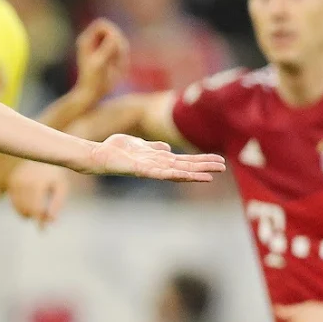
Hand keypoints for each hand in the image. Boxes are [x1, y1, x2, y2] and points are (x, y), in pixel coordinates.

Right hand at [6, 161, 69, 226]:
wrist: (44, 153)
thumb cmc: (56, 173)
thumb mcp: (61, 187)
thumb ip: (57, 203)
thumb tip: (50, 221)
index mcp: (37, 184)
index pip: (35, 209)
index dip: (39, 222)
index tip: (42, 231)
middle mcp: (24, 182)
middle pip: (26, 210)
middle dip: (35, 217)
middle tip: (45, 218)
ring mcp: (16, 181)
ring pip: (19, 208)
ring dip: (28, 214)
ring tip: (39, 210)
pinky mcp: (11, 182)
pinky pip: (14, 202)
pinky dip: (22, 207)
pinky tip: (31, 203)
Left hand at [74, 18, 127, 102]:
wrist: (92, 92)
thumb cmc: (93, 79)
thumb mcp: (100, 62)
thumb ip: (108, 48)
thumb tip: (114, 35)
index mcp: (86, 40)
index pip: (102, 24)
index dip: (112, 31)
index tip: (114, 45)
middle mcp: (92, 41)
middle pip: (111, 30)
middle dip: (118, 42)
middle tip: (116, 57)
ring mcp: (100, 47)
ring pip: (118, 39)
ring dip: (121, 50)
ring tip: (115, 64)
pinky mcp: (107, 54)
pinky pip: (121, 49)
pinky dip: (123, 56)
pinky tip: (117, 66)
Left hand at [83, 134, 224, 180]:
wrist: (98, 155)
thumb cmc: (116, 150)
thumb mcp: (139, 145)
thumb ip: (154, 147)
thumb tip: (168, 148)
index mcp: (159, 159)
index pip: (185, 160)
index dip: (201, 160)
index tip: (219, 160)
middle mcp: (157, 166)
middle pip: (185, 166)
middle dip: (203, 166)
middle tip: (224, 167)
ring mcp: (150, 169)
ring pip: (176, 171)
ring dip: (193, 173)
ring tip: (211, 175)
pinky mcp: (140, 170)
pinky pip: (160, 173)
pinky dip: (174, 174)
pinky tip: (186, 175)